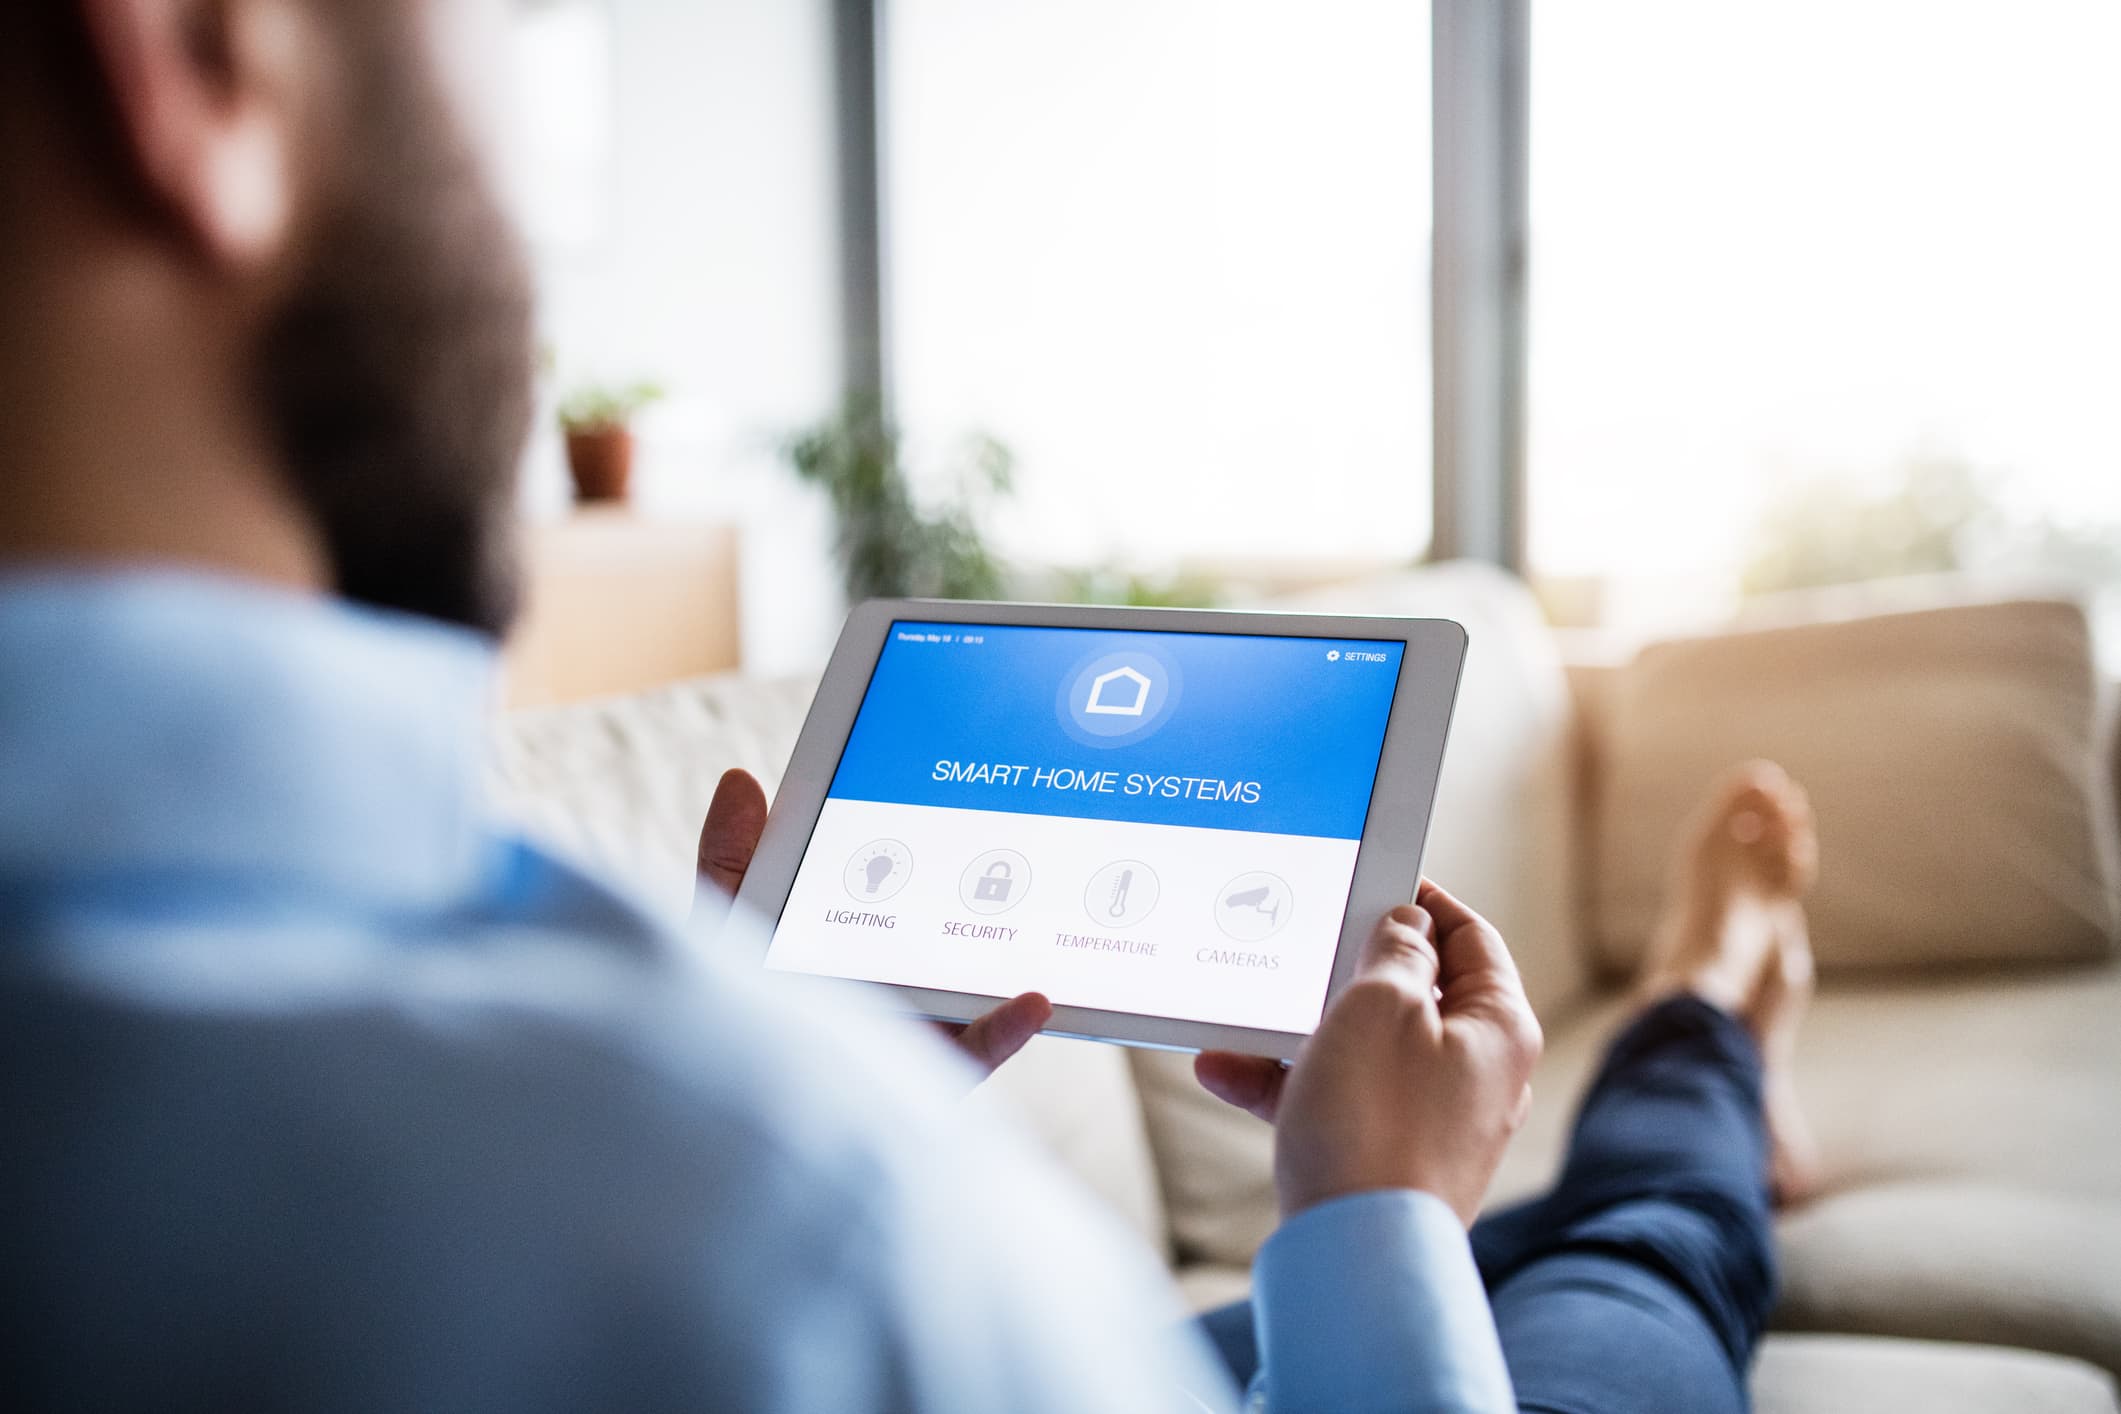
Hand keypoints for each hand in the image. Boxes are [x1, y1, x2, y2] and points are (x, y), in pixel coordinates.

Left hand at [693, 769, 1049, 1078]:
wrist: (720, 1120)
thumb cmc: (724, 1025)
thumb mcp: (722, 932)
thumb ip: (729, 862)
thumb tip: (741, 778)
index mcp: (845, 940)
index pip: (888, 882)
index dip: (916, 837)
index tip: (946, 788)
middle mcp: (886, 982)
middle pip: (943, 929)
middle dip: (983, 886)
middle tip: (1020, 838)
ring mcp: (912, 1030)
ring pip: (971, 987)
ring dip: (1006, 952)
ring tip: (1039, 912)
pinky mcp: (924, 1079)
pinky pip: (975, 1055)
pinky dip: (1005, 1029)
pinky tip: (1031, 1000)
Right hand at [1194, 879, 1541, 1225]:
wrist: (1355, 1254)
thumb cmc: (1378, 1125)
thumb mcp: (1382, 1006)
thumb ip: (1396, 951)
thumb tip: (1407, 927)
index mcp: (1500, 1027)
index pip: (1471, 937)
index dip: (1422, 901)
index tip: (1372, 881)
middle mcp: (1479, 1075)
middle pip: (1415, 993)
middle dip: (1347, 969)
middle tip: (1302, 944)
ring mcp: (1435, 1121)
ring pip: (1365, 1048)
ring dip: (1300, 1028)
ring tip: (1242, 1016)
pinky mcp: (1390, 1158)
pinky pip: (1337, 1099)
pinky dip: (1288, 1083)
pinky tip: (1225, 1071)